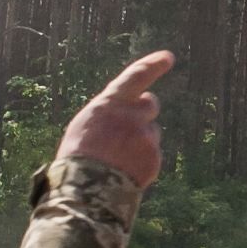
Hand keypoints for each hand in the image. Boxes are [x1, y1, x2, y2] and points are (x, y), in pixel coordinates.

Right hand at [59, 50, 171, 191]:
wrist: (86, 190)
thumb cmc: (78, 157)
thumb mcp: (87, 124)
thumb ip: (111, 113)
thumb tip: (132, 110)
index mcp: (110, 104)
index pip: (137, 76)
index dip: (154, 64)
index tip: (168, 57)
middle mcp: (132, 115)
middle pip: (150, 104)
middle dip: (144, 112)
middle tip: (130, 127)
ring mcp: (145, 137)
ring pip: (151, 133)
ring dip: (140, 142)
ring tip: (118, 159)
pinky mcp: (154, 158)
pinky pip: (153, 155)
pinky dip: (142, 162)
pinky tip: (125, 172)